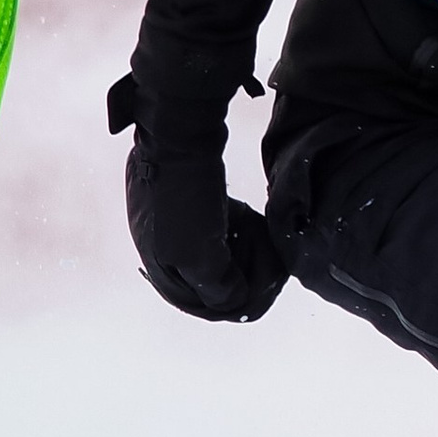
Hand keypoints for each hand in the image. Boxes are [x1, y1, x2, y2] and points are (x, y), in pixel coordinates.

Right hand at [124, 140, 288, 318]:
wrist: (180, 132)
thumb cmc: (185, 194)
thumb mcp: (198, 253)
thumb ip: (216, 287)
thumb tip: (235, 301)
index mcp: (161, 266)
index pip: (206, 304)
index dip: (242, 301)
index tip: (272, 286)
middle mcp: (165, 249)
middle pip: (217, 281)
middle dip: (251, 272)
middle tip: (277, 262)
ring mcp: (178, 224)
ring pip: (224, 255)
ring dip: (250, 249)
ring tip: (264, 234)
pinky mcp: (194, 203)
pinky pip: (225, 230)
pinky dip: (245, 229)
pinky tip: (256, 220)